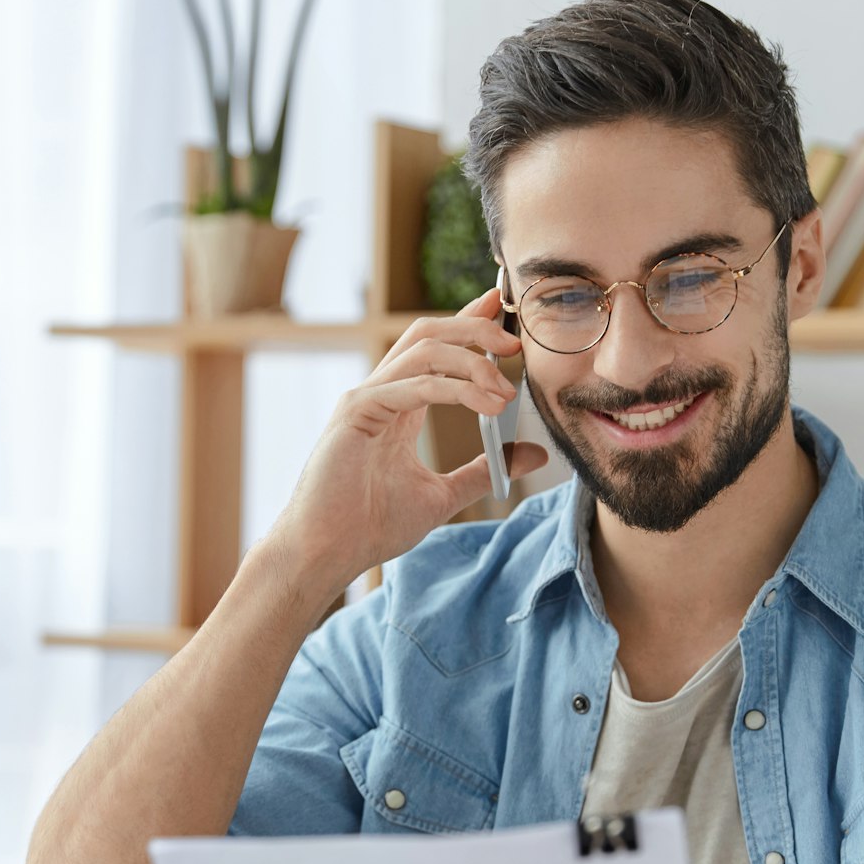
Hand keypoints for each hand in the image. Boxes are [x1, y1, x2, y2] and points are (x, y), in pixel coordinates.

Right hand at [263, 288, 548, 594]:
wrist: (327, 553)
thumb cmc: (370, 526)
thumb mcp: (443, 495)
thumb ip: (486, 469)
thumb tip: (536, 453)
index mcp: (399, 406)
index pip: (436, 349)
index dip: (469, 323)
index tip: (504, 310)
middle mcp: (381, 393)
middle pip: (428, 334)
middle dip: (475, 328)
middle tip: (517, 345)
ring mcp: (366, 398)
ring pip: (423, 350)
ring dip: (471, 361)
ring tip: (505, 390)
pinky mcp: (356, 412)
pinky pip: (412, 385)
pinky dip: (453, 389)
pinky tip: (485, 404)